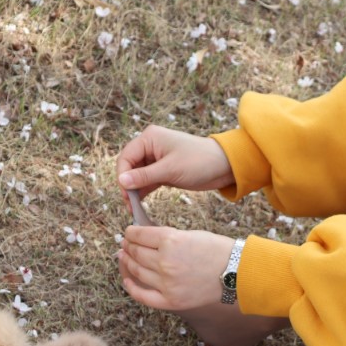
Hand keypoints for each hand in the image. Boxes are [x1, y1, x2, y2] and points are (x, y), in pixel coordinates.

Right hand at [115, 126, 233, 201]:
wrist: (224, 166)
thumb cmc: (199, 161)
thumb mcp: (170, 170)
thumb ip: (144, 176)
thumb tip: (122, 181)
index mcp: (149, 138)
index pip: (126, 156)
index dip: (122, 175)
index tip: (125, 193)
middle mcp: (151, 146)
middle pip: (130, 166)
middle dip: (127, 184)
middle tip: (128, 203)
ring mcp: (157, 159)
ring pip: (137, 175)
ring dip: (134, 190)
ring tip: (133, 207)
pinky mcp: (164, 171)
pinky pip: (148, 181)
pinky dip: (143, 191)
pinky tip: (139, 204)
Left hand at [118, 226, 235, 311]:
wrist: (237, 273)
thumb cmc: (218, 251)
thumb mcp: (190, 234)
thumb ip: (166, 237)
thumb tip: (143, 239)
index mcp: (171, 240)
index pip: (139, 235)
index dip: (131, 233)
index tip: (129, 233)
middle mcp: (165, 262)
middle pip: (136, 252)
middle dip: (128, 246)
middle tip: (126, 244)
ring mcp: (167, 283)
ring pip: (137, 271)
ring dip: (128, 263)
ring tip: (125, 258)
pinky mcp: (171, 300)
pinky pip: (143, 295)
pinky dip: (132, 287)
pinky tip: (127, 280)